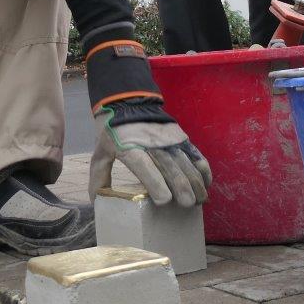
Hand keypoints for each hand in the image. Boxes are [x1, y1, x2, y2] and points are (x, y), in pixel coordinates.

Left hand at [89, 99, 211, 206]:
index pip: (144, 166)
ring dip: (195, 181)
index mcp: (129, 147)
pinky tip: (205, 183)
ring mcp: (168, 139)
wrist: (127, 99)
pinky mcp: (179, 136)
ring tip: (200, 200)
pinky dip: (202, 168)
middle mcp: (151, 143)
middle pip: (170, 165)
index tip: (165, 200)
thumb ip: (100, 176)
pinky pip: (194, 153)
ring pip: (186, 160)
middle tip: (188, 204)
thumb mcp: (101, 150)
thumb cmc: (113, 130)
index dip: (156, 183)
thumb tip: (97, 202)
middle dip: (182, 186)